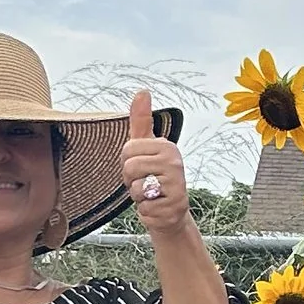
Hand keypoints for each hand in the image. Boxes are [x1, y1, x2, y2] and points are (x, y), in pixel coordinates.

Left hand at [121, 89, 188, 234]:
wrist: (170, 212)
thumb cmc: (154, 176)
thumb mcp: (146, 147)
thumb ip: (141, 120)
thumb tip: (142, 91)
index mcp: (166, 146)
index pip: (127, 150)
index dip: (127, 163)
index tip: (140, 168)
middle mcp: (175, 162)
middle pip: (129, 168)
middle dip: (131, 181)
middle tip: (144, 183)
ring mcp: (177, 185)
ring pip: (136, 189)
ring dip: (138, 197)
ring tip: (151, 195)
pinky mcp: (174, 206)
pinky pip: (144, 208)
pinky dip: (146, 212)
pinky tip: (157, 207)